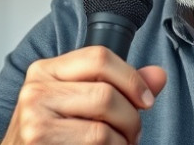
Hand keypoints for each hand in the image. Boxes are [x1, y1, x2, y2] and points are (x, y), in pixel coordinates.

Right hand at [1, 46, 166, 144]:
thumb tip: (158, 75)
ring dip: (122, 141)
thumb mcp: (80, 104)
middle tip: (131, 133)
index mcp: (46, 70)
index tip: (145, 99)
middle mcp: (36, 89)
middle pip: (107, 93)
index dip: (132, 79)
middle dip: (131, 119)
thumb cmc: (51, 136)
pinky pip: (96, 143)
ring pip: (104, 125)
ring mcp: (35, 117)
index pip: (100, 56)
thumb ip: (120, 87)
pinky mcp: (39, 140)